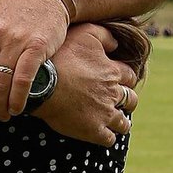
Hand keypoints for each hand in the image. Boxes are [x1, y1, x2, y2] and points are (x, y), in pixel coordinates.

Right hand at [37, 24, 138, 145]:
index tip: (118, 81)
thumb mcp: (85, 33)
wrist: (42, 84)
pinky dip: (108, 138)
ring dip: (121, 122)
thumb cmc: (60, 56)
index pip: (130, 77)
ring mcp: (104, 113)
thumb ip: (105, 36)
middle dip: (127, 101)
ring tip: (116, 123)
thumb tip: (116, 44)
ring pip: (123, 123)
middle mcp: (112, 93)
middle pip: (130, 100)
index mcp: (112, 71)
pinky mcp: (93, 130)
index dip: (125, 79)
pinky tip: (102, 136)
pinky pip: (109, 139)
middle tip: (118, 102)